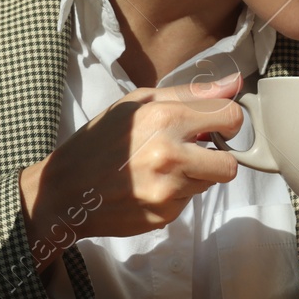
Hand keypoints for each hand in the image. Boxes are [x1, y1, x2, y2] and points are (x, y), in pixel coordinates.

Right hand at [17, 72, 245, 263]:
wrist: (65, 190)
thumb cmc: (100, 140)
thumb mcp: (137, 103)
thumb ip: (190, 93)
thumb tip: (233, 83)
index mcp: (165, 119)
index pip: (230, 117)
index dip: (228, 121)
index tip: (215, 126)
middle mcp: (170, 156)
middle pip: (230, 164)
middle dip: (218, 158)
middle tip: (196, 152)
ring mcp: (168, 190)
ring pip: (209, 183)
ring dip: (195, 175)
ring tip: (162, 168)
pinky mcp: (164, 215)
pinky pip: (188, 202)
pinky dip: (175, 194)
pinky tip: (150, 186)